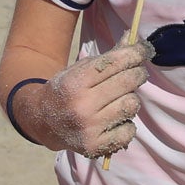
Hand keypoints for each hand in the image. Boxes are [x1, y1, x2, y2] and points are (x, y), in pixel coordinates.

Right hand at [11, 41, 152, 158]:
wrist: (43, 122)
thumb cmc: (66, 90)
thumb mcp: (79, 69)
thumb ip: (107, 57)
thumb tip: (133, 38)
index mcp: (75, 82)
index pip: (115, 62)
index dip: (134, 54)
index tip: (141, 52)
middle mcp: (82, 106)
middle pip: (128, 82)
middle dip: (137, 74)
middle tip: (136, 73)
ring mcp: (89, 128)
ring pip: (131, 105)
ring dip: (130, 99)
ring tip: (119, 99)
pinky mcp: (95, 147)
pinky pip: (129, 130)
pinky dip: (126, 124)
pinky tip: (115, 120)